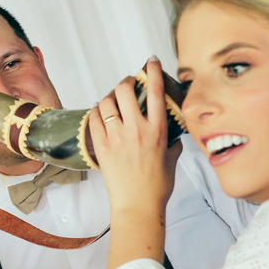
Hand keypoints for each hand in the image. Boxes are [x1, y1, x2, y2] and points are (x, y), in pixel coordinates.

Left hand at [88, 56, 180, 219]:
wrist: (138, 206)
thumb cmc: (157, 188)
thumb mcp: (172, 161)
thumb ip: (173, 143)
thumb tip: (174, 136)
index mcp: (157, 131)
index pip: (155, 91)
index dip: (152, 71)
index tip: (151, 61)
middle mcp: (136, 130)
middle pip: (125, 89)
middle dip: (125, 82)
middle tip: (127, 84)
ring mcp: (117, 137)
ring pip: (106, 102)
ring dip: (110, 97)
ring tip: (112, 101)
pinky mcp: (101, 147)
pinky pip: (94, 119)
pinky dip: (96, 112)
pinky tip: (100, 113)